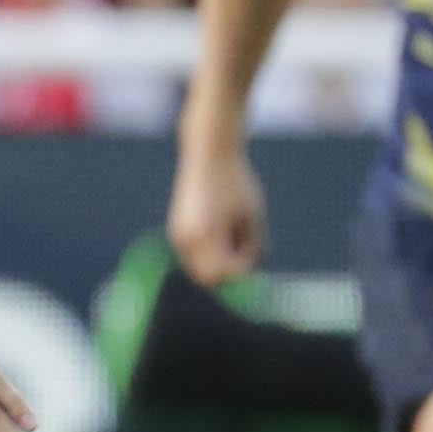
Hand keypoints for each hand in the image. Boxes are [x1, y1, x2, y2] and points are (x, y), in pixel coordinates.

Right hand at [165, 136, 266, 284]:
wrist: (208, 153)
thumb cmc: (235, 180)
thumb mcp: (253, 215)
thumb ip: (254, 246)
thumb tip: (252, 270)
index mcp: (206, 235)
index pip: (226, 272)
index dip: (244, 268)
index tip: (256, 251)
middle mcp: (186, 240)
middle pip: (208, 278)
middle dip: (228, 271)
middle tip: (246, 249)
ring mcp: (178, 236)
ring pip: (199, 269)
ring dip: (218, 263)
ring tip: (234, 232)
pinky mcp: (176, 231)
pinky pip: (193, 257)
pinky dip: (209, 254)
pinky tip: (222, 228)